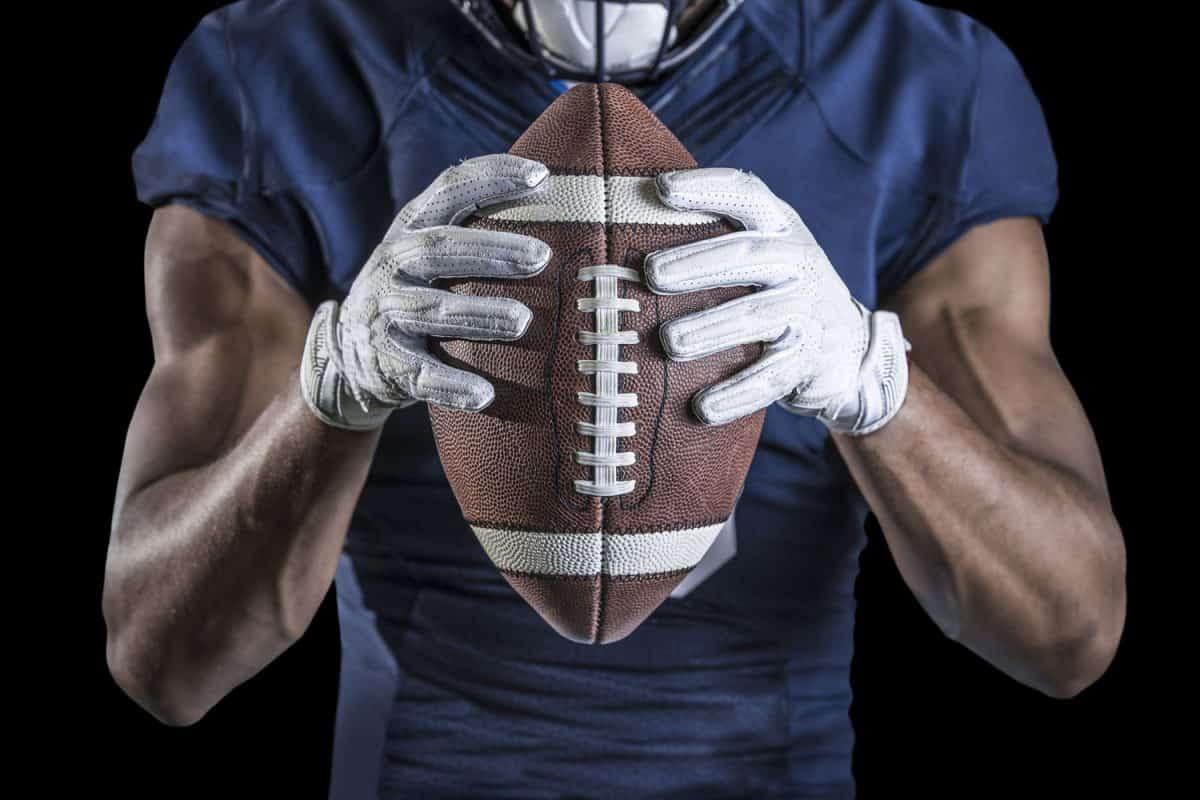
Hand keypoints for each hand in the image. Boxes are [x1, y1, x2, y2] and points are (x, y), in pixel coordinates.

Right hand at [301, 155, 551, 429]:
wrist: (351, 356)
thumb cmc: (419, 292)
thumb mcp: (433, 254)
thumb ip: (477, 228)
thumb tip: (563, 201)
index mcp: (413, 228)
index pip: (450, 191)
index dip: (492, 179)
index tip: (541, 175)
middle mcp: (394, 264)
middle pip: (438, 249)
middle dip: (490, 251)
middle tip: (541, 257)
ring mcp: (385, 314)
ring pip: (431, 310)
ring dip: (478, 314)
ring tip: (522, 321)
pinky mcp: (386, 363)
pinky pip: (420, 375)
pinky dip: (451, 385)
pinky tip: (484, 394)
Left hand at [644, 168, 908, 434]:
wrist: (850, 347)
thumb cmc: (776, 291)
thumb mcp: (759, 253)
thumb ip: (711, 235)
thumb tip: (620, 211)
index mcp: (778, 227)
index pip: (746, 195)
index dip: (706, 189)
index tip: (662, 188)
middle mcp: (797, 261)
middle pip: (748, 256)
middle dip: (698, 264)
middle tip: (652, 274)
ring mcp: (808, 311)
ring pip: (758, 317)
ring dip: (711, 329)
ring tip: (670, 343)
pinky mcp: (811, 360)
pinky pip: (772, 378)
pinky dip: (737, 393)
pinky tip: (703, 408)